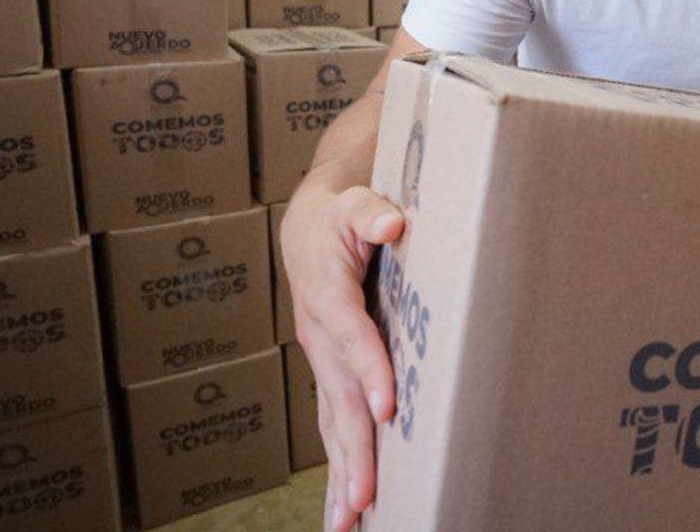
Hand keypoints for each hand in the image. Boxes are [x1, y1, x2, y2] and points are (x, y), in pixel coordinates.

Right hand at [280, 185, 404, 531]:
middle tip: (363, 497)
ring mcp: (321, 362)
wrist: (308, 227)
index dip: (369, 369)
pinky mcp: (329, 375)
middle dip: (352, 449)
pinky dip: (341, 467)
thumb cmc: (340, 214)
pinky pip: (333, 424)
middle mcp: (319, 337)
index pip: (351, 336)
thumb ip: (371, 210)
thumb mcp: (356, 201)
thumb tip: (391, 224)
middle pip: (336, 399)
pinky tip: (349, 508)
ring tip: (348, 523)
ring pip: (330, 423)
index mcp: (328, 294)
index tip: (388, 406)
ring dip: (340, 473)